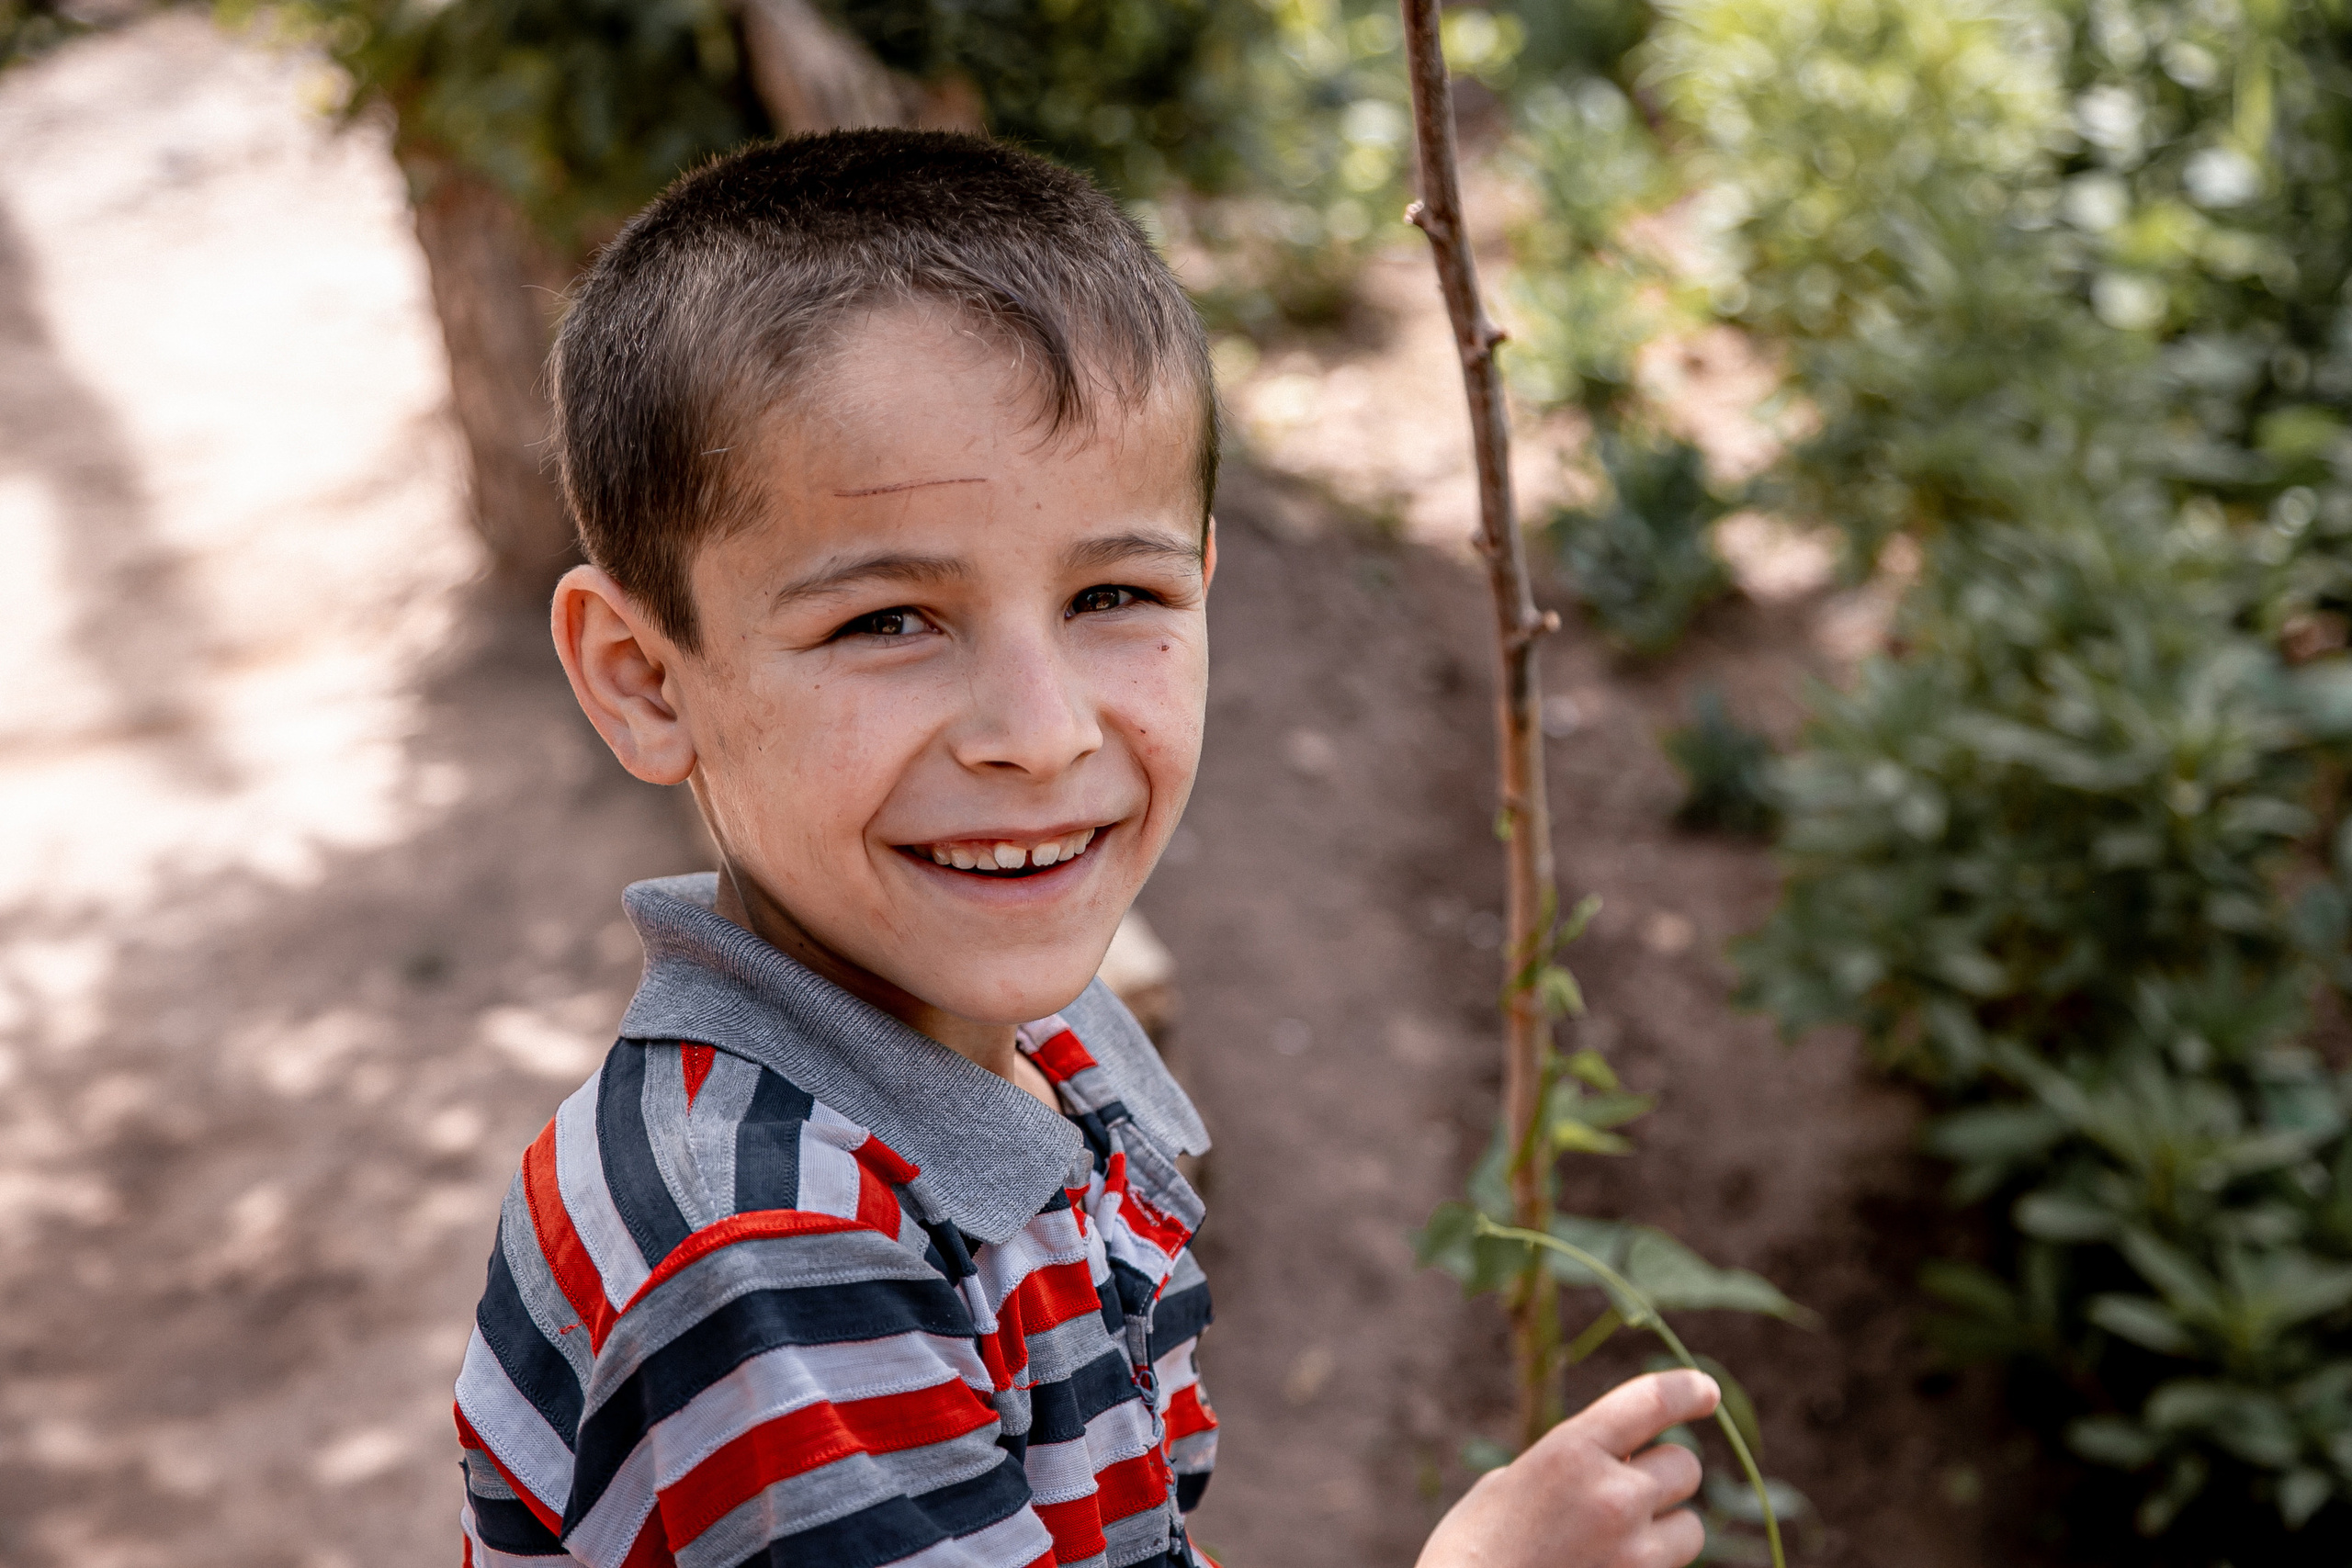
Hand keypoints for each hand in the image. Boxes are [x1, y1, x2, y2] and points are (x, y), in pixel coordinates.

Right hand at [1416, 1370, 1719, 1567]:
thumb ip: (1572, 1466)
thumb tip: (1618, 1465)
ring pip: (1691, 1528)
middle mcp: (1613, 1497)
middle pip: (1685, 1466)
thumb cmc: (1473, 1551)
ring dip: (1665, 1530)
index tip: (1705, 1390)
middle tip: (1628, 1492)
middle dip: (1662, 1475)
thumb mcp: (1512, 1484)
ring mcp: (1634, 1556)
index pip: (1652, 1401)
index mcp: (1571, 1452)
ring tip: (1615, 1545)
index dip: (1687, 1390)